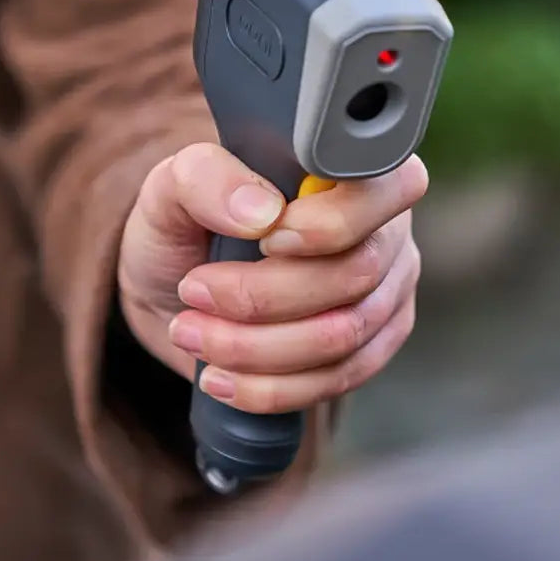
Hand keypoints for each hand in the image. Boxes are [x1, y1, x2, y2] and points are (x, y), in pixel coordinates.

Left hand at [118, 143, 427, 412]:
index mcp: (353, 173)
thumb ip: (206, 178)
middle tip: (195, 291)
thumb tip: (261, 211)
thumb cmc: (185, 227)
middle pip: (354, 274)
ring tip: (192, 334)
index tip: (265, 239)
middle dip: (261, 296)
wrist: (174, 289)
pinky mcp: (370, 350)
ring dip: (254, 347)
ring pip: (343, 336)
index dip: (331, 223)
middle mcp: (385, 231)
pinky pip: (336, 380)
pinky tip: (221, 376)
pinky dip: (270, 387)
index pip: (387, 189)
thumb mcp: (172, 188)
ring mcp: (385, 295)